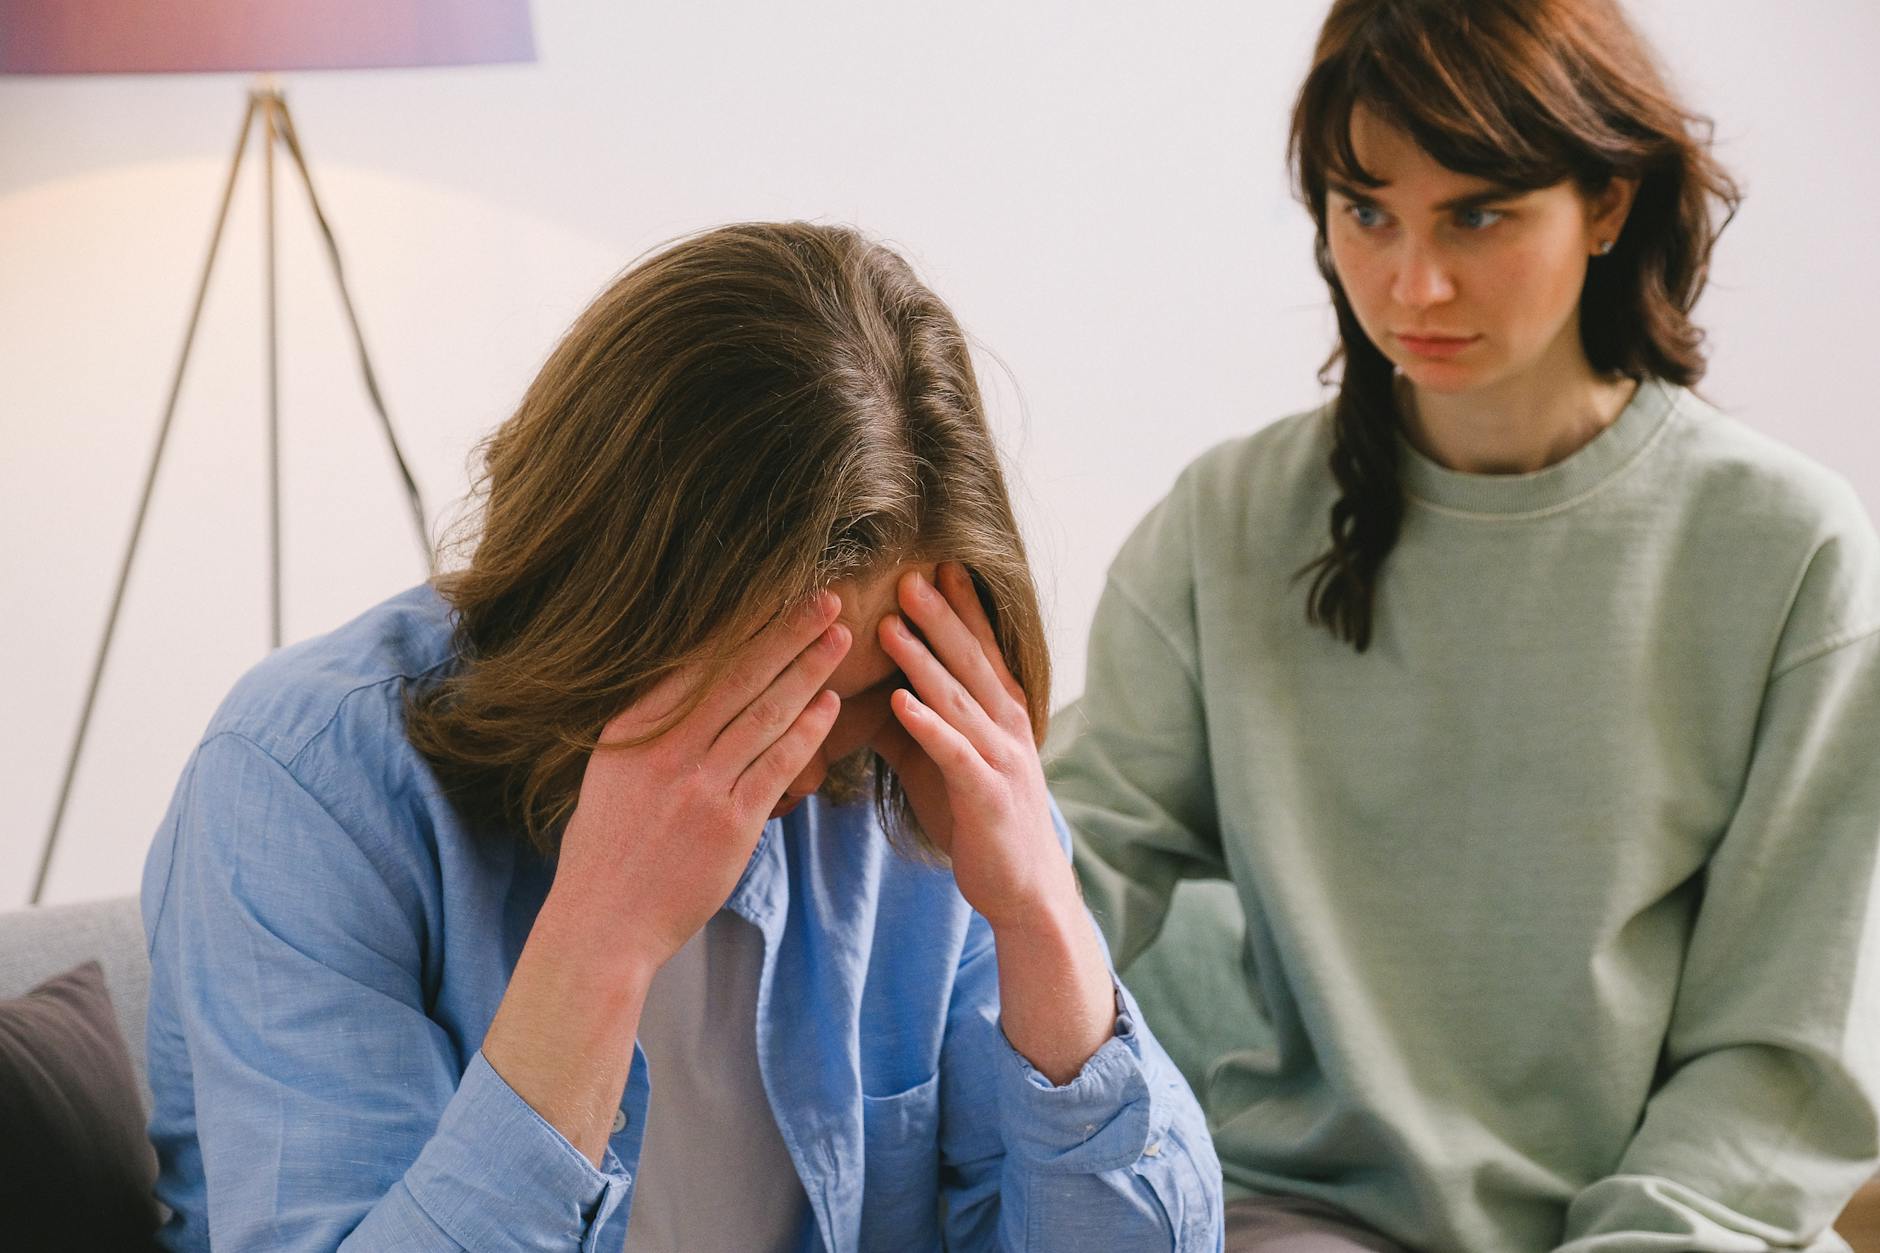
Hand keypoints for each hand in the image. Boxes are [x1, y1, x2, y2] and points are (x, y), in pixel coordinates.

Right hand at [553, 591, 850, 973]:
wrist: (602, 924)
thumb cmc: (606, 849)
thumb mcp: (610, 772)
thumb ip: (649, 731)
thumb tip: (686, 693)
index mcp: (633, 728)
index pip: (697, 661)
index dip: (744, 623)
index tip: (777, 593)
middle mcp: (666, 748)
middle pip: (739, 674)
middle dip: (787, 632)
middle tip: (826, 600)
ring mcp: (700, 784)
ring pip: (766, 712)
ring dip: (809, 671)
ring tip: (839, 639)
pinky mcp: (731, 822)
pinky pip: (778, 764)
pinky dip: (807, 731)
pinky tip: (831, 705)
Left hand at [875, 563, 1072, 928]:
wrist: (1025, 888)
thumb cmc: (981, 820)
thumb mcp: (947, 763)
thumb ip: (919, 725)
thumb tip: (871, 693)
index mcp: (1002, 714)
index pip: (982, 649)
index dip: (962, 607)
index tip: (939, 563)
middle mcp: (1008, 727)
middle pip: (971, 661)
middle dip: (940, 617)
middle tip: (909, 575)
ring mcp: (1000, 760)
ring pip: (958, 700)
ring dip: (924, 661)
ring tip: (890, 626)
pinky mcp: (987, 796)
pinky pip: (953, 753)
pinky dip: (928, 726)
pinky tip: (901, 702)